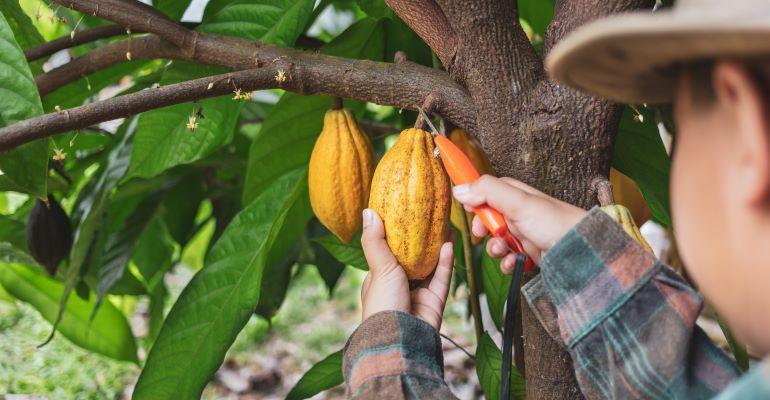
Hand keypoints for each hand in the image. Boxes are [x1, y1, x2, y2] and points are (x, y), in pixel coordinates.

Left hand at [359, 209, 453, 329]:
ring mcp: (417, 295)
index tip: (406, 216)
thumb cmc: (382, 304)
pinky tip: (449, 244)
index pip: (389, 253)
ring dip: (438, 248)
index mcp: (381, 279)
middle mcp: (399, 286)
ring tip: (445, 226)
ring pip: (430, 267)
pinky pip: (441, 278)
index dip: (398, 236)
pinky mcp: (435, 302)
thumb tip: (368, 212)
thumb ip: (375, 240)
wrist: (399, 339)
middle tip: (430, 219)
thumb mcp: (378, 268)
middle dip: (422, 241)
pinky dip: (446, 262)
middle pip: (413, 259)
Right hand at [452, 175, 586, 272]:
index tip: (467, 208)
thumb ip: (488, 191)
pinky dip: (508, 263)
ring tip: (504, 250)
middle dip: (484, 229)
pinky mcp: (529, 254)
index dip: (475, 200)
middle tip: (484, 233)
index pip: (487, 192)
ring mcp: (524, 234)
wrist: (582, 251)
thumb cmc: (556, 222)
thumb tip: (460, 188)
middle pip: (488, 219)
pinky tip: (515, 263)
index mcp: (515, 195)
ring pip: (497, 242)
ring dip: (495, 248)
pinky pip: (509, 259)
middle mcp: (519, 213)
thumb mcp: (518, 202)